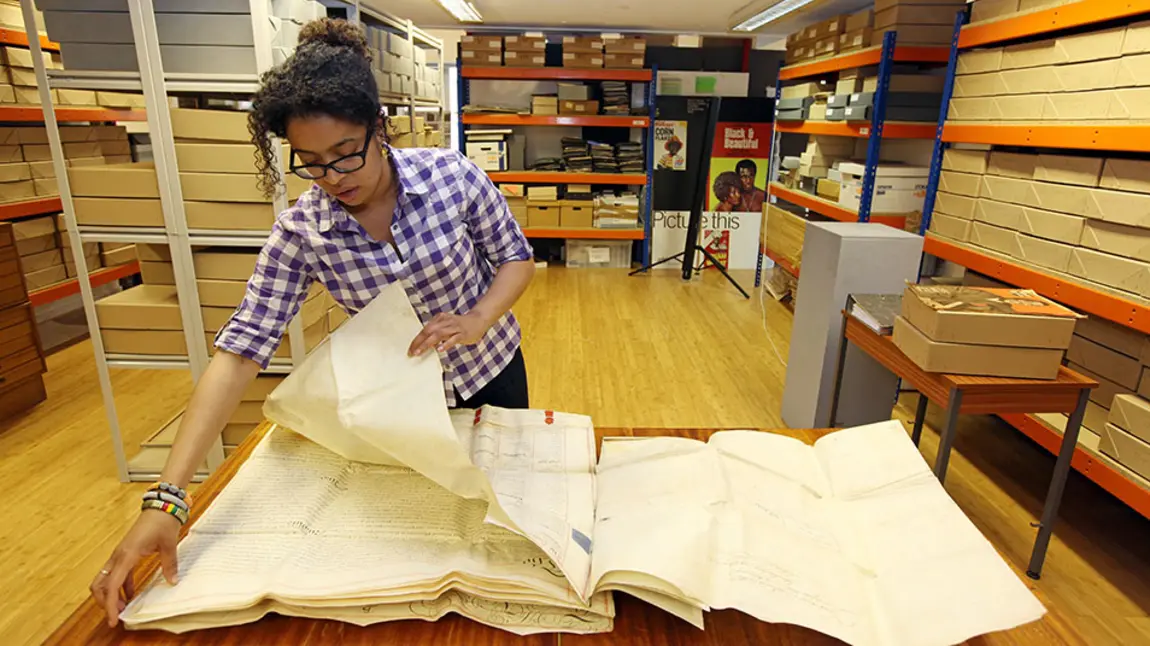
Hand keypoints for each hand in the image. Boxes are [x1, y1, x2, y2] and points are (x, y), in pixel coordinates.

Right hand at [91, 510, 180, 626]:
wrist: (161, 505)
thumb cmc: (162, 521)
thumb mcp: (169, 544)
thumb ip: (169, 564)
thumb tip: (172, 581)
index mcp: (127, 554)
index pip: (112, 585)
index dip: (110, 604)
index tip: (113, 619)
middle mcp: (118, 556)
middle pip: (99, 584)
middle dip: (104, 602)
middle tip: (117, 615)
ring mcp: (120, 554)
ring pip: (105, 579)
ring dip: (111, 595)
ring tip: (123, 608)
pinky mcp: (126, 553)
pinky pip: (118, 574)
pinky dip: (120, 586)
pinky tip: (130, 595)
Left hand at [408, 311, 489, 356]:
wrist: (478, 320)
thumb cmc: (460, 325)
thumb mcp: (446, 326)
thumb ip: (437, 334)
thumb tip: (427, 345)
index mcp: (440, 319)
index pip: (425, 329)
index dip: (416, 340)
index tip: (410, 350)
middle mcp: (445, 321)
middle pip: (429, 331)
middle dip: (419, 342)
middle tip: (412, 352)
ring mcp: (454, 327)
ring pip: (438, 335)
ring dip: (427, 344)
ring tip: (420, 352)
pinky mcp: (462, 333)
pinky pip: (453, 339)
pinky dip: (446, 344)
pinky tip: (439, 350)